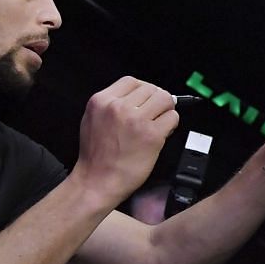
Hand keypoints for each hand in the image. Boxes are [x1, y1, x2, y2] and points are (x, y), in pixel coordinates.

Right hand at [75, 77, 179, 207]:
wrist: (97, 182)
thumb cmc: (96, 156)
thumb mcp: (92, 119)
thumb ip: (111, 105)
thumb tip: (138, 97)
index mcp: (101, 101)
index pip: (131, 81)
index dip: (143, 90)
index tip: (146, 100)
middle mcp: (118, 107)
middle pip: (151, 88)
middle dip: (156, 101)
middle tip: (155, 114)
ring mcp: (136, 120)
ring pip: (165, 99)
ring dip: (166, 110)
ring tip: (159, 123)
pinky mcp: (151, 135)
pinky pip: (172, 118)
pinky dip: (171, 125)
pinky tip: (161, 134)